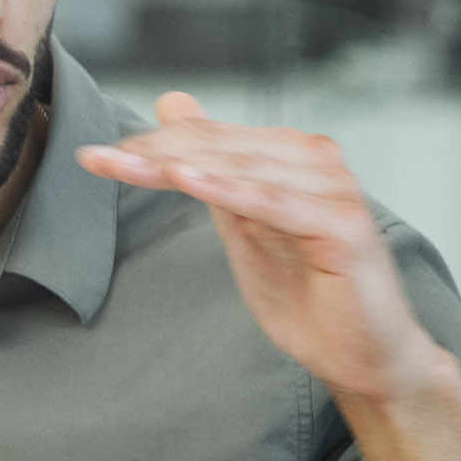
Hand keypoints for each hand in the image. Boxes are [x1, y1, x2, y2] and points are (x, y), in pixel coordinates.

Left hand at [79, 93, 453, 406]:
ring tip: (128, 165)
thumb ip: (212, 169)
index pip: (212, 139)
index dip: (153, 144)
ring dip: (181, 165)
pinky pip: (275, 203)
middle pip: (223, 148)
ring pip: (243, 170)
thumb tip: (173, 105)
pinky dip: (229, 189)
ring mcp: (336, 189)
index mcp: (295, 156)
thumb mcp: (244, 224)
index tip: (96, 156)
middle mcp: (319, 161)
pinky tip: (187, 179)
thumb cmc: (311, 297)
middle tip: (99, 158)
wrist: (365, 356)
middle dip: (156, 152)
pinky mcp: (344, 225)